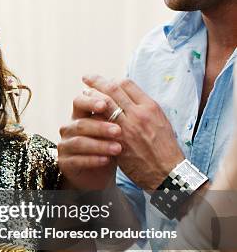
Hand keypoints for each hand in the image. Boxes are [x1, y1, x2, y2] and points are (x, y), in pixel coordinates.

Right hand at [58, 83, 122, 189]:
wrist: (98, 173)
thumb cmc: (108, 145)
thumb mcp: (113, 128)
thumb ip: (114, 114)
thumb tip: (123, 95)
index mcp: (80, 115)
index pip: (79, 101)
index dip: (90, 101)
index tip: (105, 105)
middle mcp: (69, 128)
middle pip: (81, 123)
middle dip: (100, 126)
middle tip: (118, 131)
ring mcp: (65, 145)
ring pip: (79, 142)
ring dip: (99, 145)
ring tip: (118, 149)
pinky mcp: (64, 163)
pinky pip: (77, 160)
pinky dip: (93, 160)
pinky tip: (107, 160)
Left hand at [83, 75, 183, 189]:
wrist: (167, 172)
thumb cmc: (165, 149)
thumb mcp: (161, 122)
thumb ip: (144, 110)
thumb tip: (130, 99)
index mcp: (151, 107)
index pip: (127, 84)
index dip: (112, 80)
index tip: (104, 80)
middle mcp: (139, 113)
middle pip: (113, 89)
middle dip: (97, 82)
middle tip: (86, 78)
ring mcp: (127, 127)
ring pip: (105, 103)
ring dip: (92, 97)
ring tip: (83, 94)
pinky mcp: (118, 141)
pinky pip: (101, 123)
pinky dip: (92, 116)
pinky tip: (86, 114)